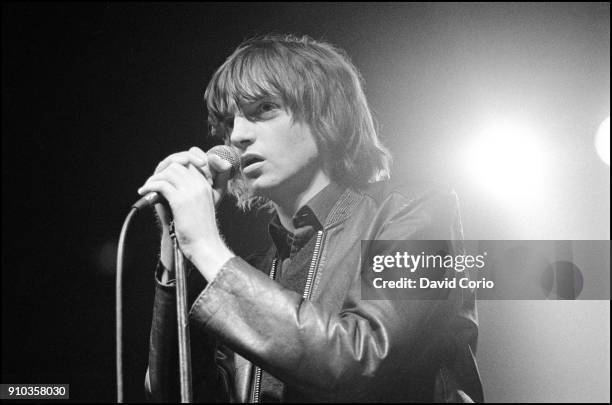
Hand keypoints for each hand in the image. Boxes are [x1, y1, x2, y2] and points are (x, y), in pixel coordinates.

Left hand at [138, 146, 233, 280]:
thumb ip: (190, 193)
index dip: (174, 166)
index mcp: (206, 186)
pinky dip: (150, 186)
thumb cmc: (201, 231)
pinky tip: (144, 192)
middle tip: (153, 182)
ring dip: (155, 178)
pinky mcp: (181, 200)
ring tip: (147, 188)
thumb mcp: (200, 207)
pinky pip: (162, 184)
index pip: (190, 163)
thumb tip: (169, 184)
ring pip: (170, 171)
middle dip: (162, 171)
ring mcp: (191, 191)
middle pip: (178, 164)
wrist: (205, 246)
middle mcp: (200, 185)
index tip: (162, 177)